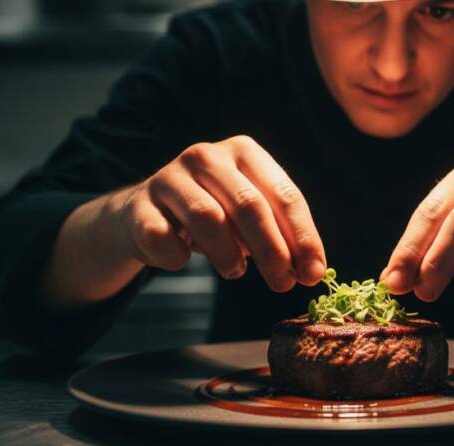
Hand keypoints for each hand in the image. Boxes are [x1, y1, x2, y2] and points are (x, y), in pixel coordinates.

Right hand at [118, 135, 325, 291]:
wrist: (145, 215)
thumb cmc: (213, 217)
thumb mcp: (249, 218)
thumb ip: (281, 236)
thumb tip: (310, 269)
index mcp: (244, 152)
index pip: (285, 195)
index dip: (303, 237)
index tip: (314, 273)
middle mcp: (207, 156)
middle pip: (249, 205)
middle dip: (272, 251)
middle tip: (283, 284)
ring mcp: (169, 177)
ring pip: (207, 217)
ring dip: (228, 254)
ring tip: (234, 271)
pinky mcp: (138, 205)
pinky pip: (161, 237)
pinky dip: (177, 257)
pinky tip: (183, 259)